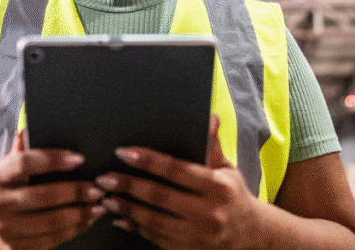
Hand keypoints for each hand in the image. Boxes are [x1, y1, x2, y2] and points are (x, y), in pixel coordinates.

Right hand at [0, 130, 105, 249]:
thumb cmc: (5, 191)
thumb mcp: (6, 170)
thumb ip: (19, 152)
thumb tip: (27, 131)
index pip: (25, 163)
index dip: (53, 160)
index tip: (78, 158)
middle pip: (42, 195)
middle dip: (75, 191)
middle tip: (97, 187)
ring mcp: (4, 229)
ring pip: (50, 222)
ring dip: (80, 213)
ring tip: (98, 205)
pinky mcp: (15, 249)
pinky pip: (52, 239)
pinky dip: (74, 229)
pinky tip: (87, 220)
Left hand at [94, 115, 261, 249]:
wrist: (249, 235)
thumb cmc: (233, 195)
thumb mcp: (227, 169)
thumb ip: (212, 145)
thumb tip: (210, 117)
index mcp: (218, 186)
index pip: (176, 170)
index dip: (148, 160)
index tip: (123, 152)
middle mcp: (208, 213)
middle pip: (160, 196)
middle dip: (129, 185)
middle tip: (104, 178)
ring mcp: (198, 236)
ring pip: (153, 221)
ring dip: (126, 208)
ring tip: (106, 197)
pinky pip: (155, 238)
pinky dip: (135, 227)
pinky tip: (120, 217)